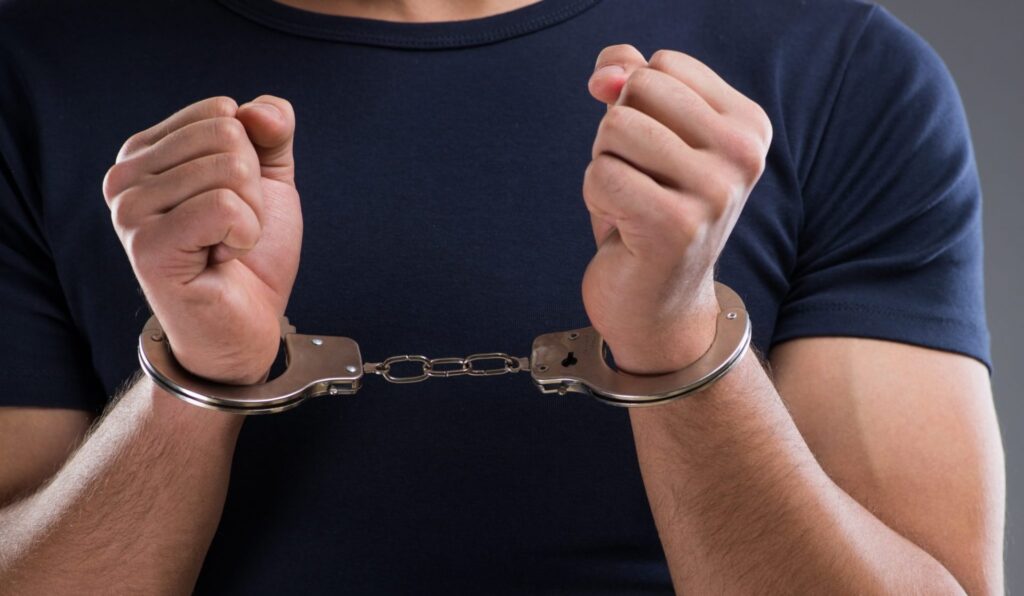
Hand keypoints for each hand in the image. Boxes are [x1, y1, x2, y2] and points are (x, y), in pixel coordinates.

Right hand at [104, 95, 302, 383]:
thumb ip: (270, 133)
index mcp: (146, 152)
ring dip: (250, 217)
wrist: (246, 327)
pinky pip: (225, 207)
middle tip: (230, 230)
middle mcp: (125, 177)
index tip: (231, 203)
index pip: (222, 111)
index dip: (251, 160)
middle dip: (252, 188)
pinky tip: (220, 260)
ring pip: (231, 171)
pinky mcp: (147, 246)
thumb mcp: (268, 181)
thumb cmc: (249, 257)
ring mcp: (129, 212)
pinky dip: (243, 235)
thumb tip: (257, 109)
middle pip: (228, 136)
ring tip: (223, 248)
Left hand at [581, 45, 771, 373]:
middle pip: (637, 90)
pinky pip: (601, 174)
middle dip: (616, 133)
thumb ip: (628, 80)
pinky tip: (624, 229)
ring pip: (615, 128)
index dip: (634, 102)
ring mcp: (715, 190)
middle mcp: (743, 154)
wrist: (659, 304)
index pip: (663, 65)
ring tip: (633, 203)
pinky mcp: (676, 225)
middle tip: (640, 181)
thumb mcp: (647, 135)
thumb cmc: (649, 211)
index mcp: (749, 124)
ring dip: (605, 166)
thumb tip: (607, 72)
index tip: (654, 153)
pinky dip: (597, 199)